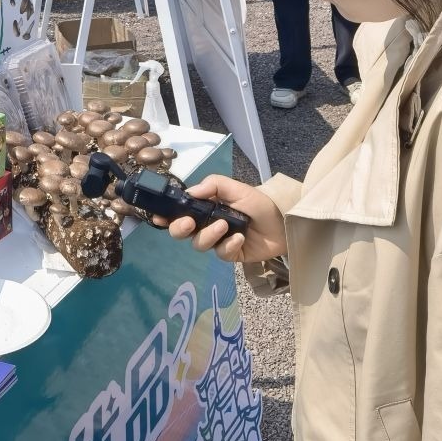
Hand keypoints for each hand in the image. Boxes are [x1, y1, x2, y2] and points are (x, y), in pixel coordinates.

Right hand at [156, 174, 286, 263]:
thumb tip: (190, 191)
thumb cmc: (258, 202)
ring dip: (209, 235)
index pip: (180, 212)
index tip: (158, 218)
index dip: (166, 216)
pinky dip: (228, 246)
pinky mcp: (231, 255)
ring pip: (200, 244)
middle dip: (180, 229)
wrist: (283, 222)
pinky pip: (221, 254)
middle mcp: (208, 224)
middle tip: (189, 224)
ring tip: (225, 226)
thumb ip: (213, 185)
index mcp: (205, 207)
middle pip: (183, 232)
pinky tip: (240, 238)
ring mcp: (219, 241)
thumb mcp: (235, 187)